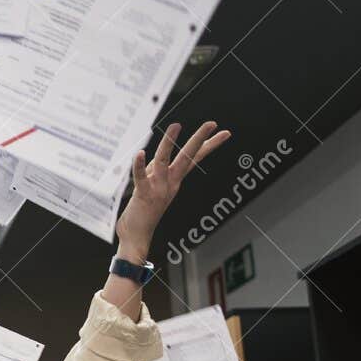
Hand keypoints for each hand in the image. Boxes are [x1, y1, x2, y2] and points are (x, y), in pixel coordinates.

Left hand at [115, 121, 230, 257]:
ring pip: (164, 160)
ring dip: (169, 143)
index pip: (195, 158)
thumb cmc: (143, 212)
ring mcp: (158, 188)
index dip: (209, 145)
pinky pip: (141, 178)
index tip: (224, 132)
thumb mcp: (152, 186)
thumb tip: (149, 156)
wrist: (137, 237)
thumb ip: (152, 172)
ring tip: (176, 125)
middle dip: (200, 139)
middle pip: (188, 157)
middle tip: (212, 123)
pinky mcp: (143, 195)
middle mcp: (170, 182)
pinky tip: (139, 153)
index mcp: (175, 180)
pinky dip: (139, 166)